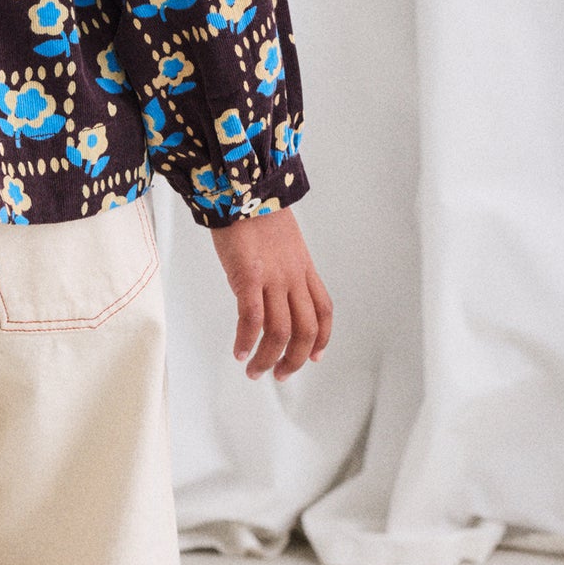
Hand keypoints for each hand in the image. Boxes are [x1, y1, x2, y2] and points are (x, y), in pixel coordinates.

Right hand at [209, 209, 332, 381]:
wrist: (242, 189)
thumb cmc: (255, 210)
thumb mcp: (282, 240)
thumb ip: (283, 265)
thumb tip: (272, 287)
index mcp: (303, 267)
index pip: (323, 310)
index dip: (322, 339)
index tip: (315, 357)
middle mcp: (293, 276)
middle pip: (305, 330)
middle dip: (295, 359)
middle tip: (280, 375)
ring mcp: (273, 278)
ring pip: (280, 331)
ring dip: (268, 358)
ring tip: (255, 371)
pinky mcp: (248, 277)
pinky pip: (252, 319)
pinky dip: (247, 341)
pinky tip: (240, 352)